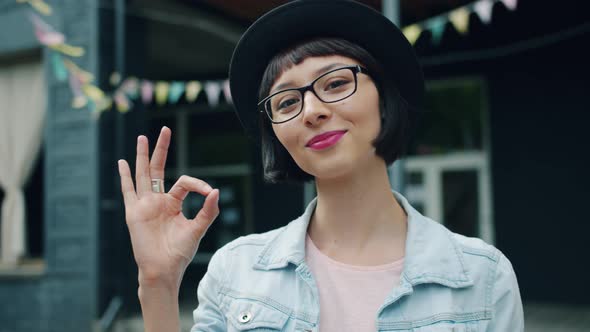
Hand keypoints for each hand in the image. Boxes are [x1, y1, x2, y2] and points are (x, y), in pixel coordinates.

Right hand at [117, 127, 218, 289]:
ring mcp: (144, 205)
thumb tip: (215, 191)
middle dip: (162, 149)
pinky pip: (128, 191)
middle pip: (158, 168)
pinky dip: (125, 176)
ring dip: (142, 155)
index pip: (184, 182)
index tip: (209, 193)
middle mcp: (158, 201)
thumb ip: (207, 211)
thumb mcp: (197, 230)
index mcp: (173, 203)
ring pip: (142, 174)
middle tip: (166, 129)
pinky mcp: (134, 212)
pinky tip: (122, 162)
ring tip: (142, 137)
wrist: (162, 269)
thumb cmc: (179, 253)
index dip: (198, 184)